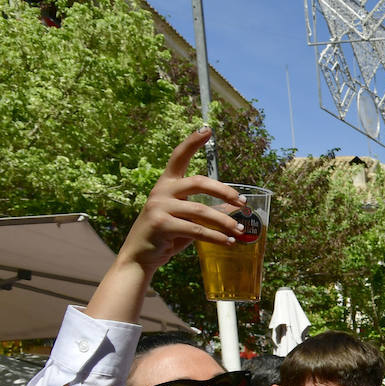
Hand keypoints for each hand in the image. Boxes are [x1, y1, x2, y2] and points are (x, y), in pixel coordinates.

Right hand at [116, 128, 245, 274]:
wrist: (140, 256)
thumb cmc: (166, 235)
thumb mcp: (185, 218)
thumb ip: (204, 209)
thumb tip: (234, 208)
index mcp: (167, 183)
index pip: (179, 157)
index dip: (192, 142)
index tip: (207, 129)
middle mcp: (161, 190)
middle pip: (198, 182)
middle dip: (224, 191)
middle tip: (242, 203)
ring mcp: (159, 206)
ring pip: (201, 210)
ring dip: (225, 222)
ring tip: (240, 230)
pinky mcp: (161, 224)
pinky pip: (196, 230)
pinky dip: (216, 237)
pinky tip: (228, 242)